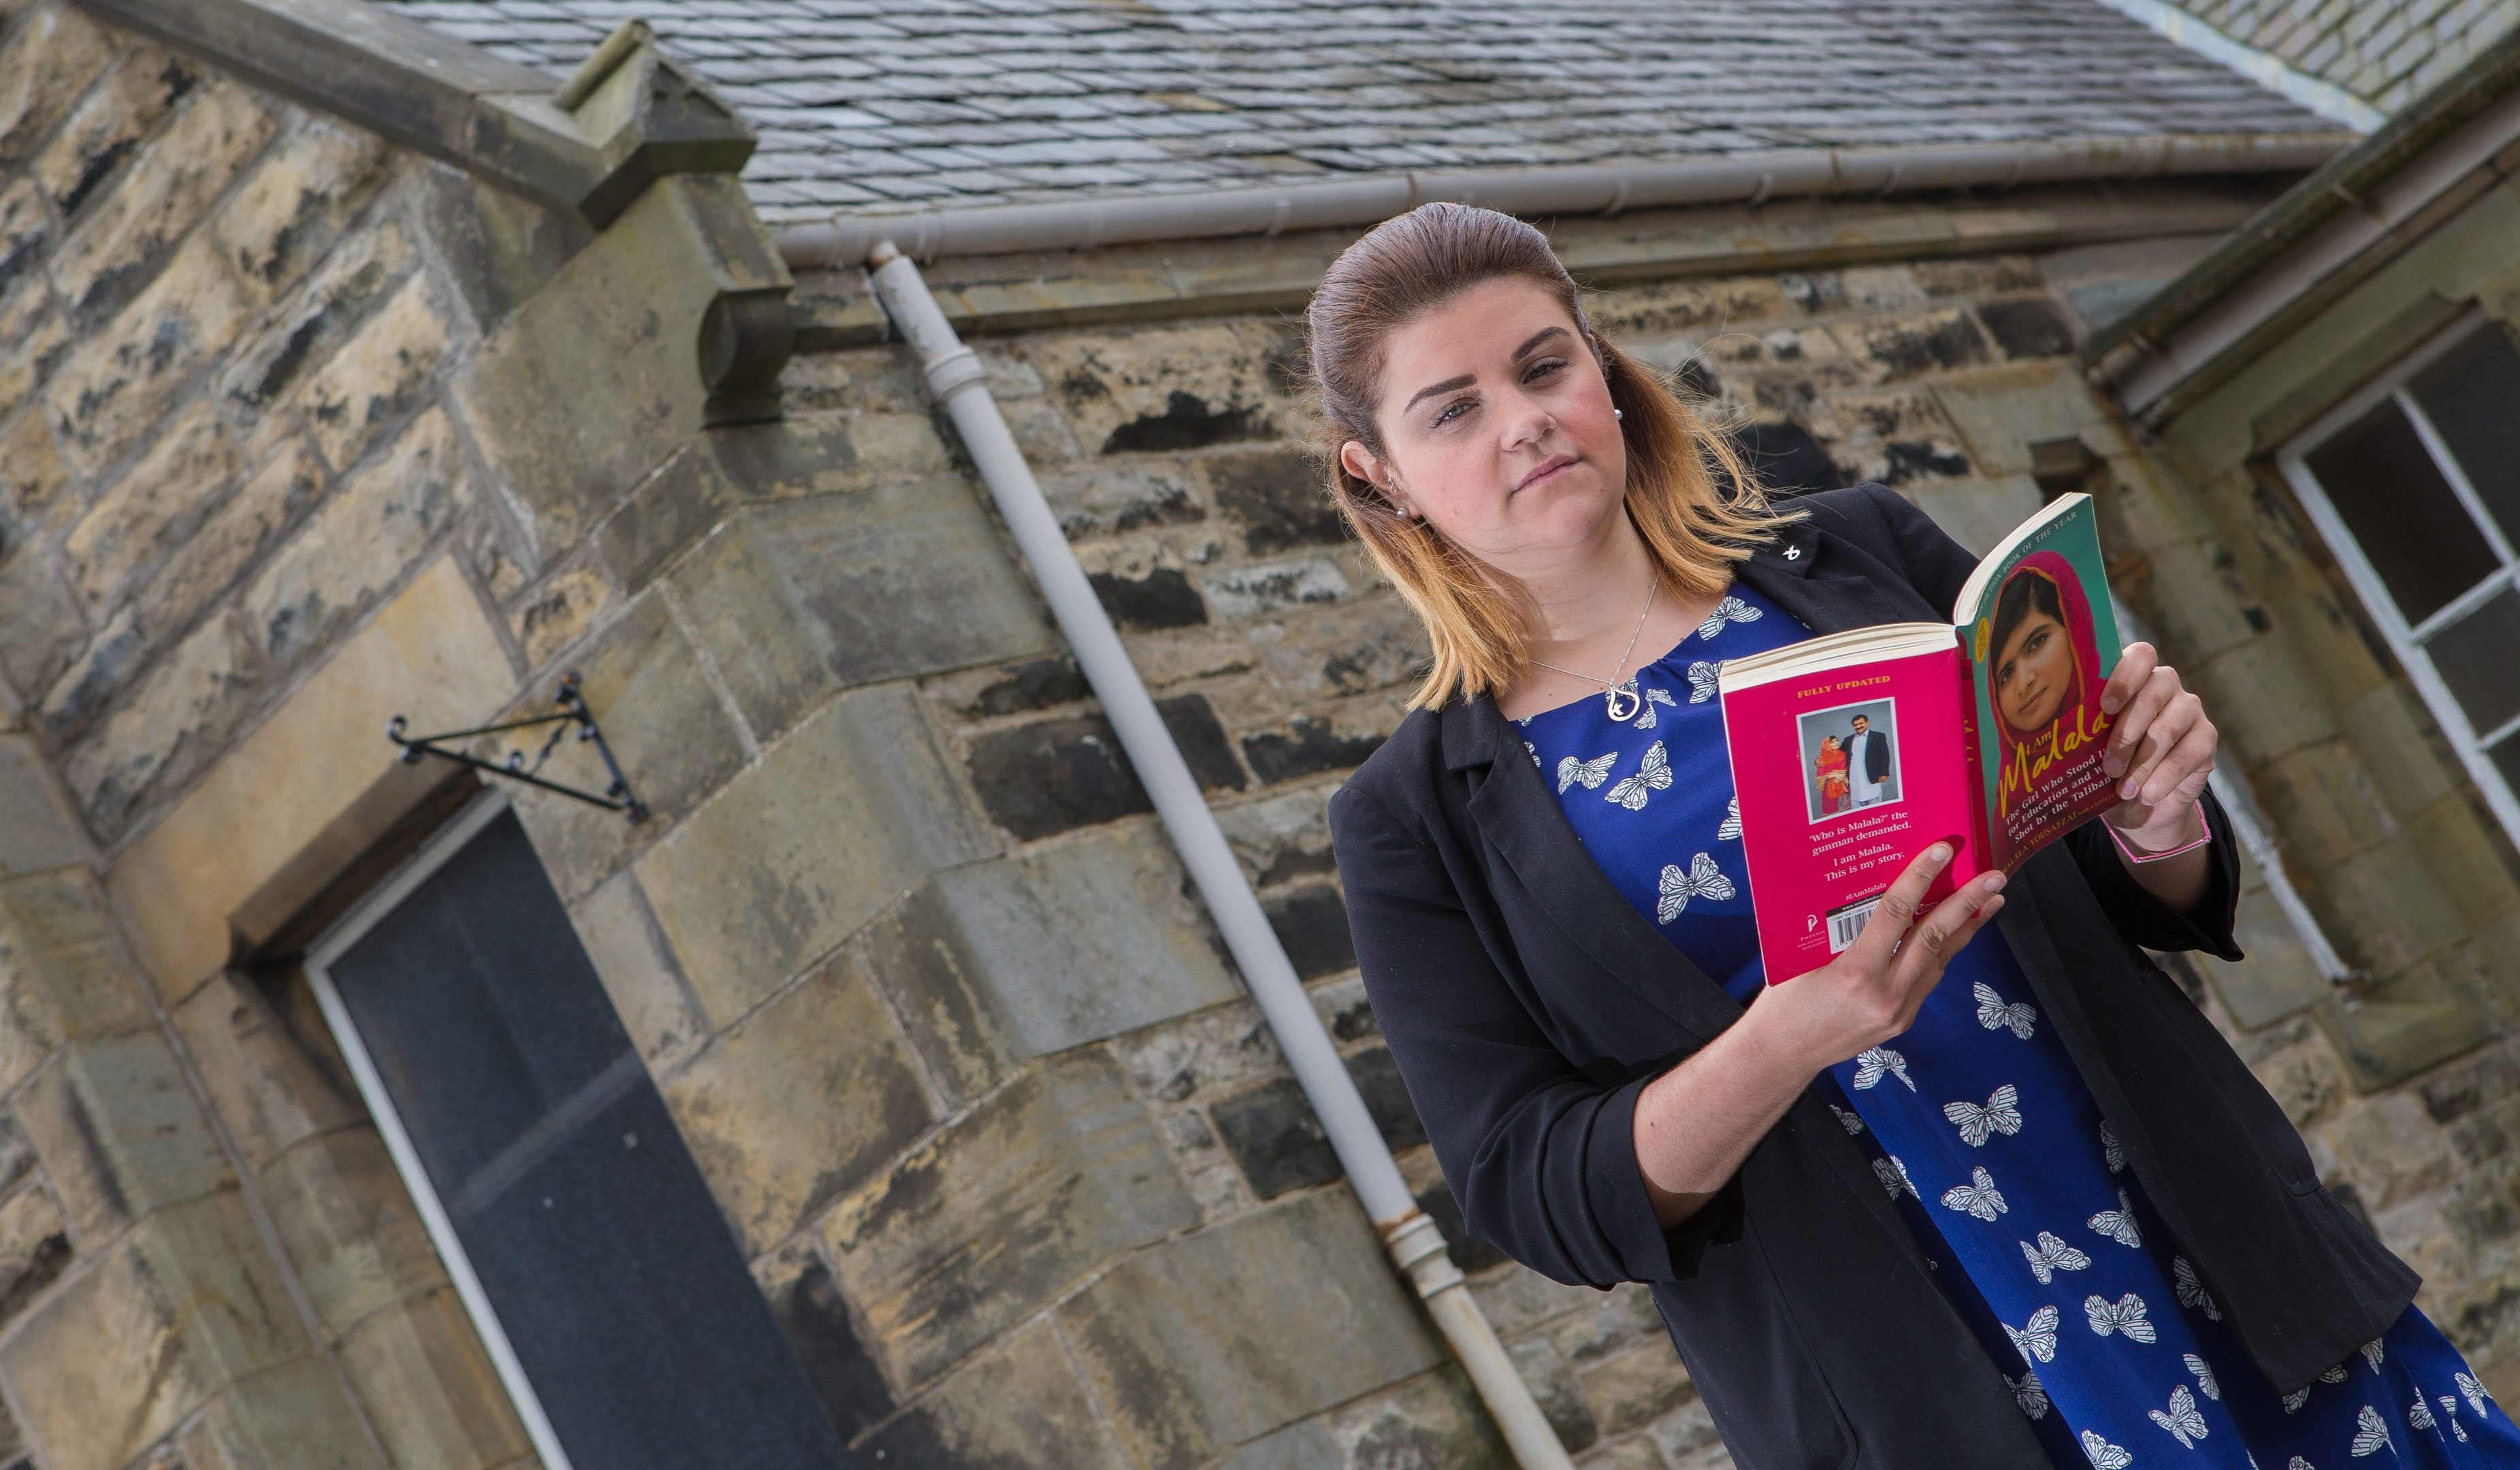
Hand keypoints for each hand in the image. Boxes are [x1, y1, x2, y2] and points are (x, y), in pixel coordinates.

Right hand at [1749, 844, 2006, 1073]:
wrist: (1784, 1052)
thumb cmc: (1784, 1000)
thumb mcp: (1803, 955)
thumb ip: (1837, 928)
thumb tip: (1867, 887)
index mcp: (1854, 972)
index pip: (1895, 913)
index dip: (1921, 877)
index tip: (1942, 850)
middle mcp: (1884, 993)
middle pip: (1934, 937)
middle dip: (1967, 903)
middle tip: (1993, 876)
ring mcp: (1898, 1011)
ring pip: (1941, 960)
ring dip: (1967, 927)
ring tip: (1990, 901)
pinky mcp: (1903, 1020)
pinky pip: (1929, 979)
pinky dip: (1944, 952)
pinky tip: (1955, 935)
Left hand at [2097, 642, 2216, 847]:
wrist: (2139, 803)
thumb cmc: (2106, 766)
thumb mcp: (2091, 749)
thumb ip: (2082, 733)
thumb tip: (2056, 738)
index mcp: (2133, 677)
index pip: (2140, 657)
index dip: (2125, 678)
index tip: (2105, 706)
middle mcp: (2165, 685)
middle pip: (2152, 694)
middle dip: (2126, 733)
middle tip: (2109, 767)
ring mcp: (2189, 709)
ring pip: (2167, 729)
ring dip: (2142, 763)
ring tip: (2123, 789)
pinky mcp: (2206, 737)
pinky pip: (2187, 754)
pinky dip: (2163, 778)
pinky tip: (2147, 794)